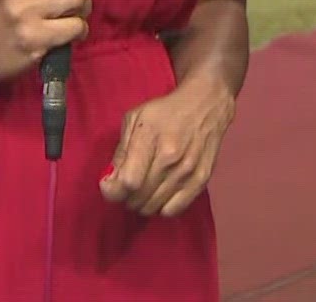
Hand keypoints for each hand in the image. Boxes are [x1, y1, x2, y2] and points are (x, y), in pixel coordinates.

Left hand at [99, 80, 235, 216]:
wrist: (205, 104)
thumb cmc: (165, 111)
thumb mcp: (135, 119)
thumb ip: (121, 151)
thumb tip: (111, 181)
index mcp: (150, 139)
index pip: (128, 182)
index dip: (113, 191)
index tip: (110, 186)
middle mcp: (170, 159)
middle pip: (139, 198)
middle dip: (125, 197)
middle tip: (127, 186)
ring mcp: (188, 172)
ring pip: (154, 207)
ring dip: (141, 204)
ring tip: (142, 190)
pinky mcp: (201, 180)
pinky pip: (174, 210)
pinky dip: (161, 208)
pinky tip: (160, 195)